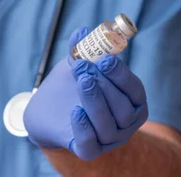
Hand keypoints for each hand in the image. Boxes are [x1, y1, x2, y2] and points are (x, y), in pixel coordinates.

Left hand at [24, 27, 148, 160]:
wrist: (45, 108)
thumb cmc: (70, 84)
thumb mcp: (77, 64)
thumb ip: (81, 49)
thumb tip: (82, 31)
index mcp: (130, 101)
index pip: (135, 91)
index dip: (121, 75)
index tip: (103, 59)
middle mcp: (124, 123)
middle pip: (123, 109)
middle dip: (103, 85)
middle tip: (82, 66)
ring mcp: (107, 139)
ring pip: (108, 126)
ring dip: (94, 101)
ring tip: (81, 80)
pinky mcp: (86, 150)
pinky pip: (90, 145)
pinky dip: (84, 128)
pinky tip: (75, 111)